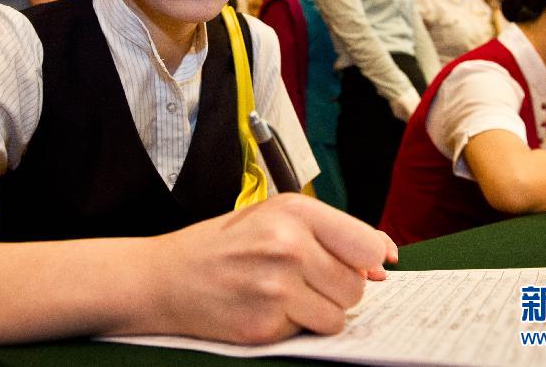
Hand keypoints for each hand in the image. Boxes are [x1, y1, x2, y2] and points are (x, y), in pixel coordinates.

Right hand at [147, 194, 396, 343]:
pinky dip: (293, 327)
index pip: (366, 244)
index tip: (369, 265)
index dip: (370, 259)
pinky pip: (308, 334)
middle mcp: (288, 245)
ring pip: (338, 315)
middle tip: (303, 279)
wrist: (162, 277)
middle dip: (337, 288)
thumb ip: (329, 232)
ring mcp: (276, 287)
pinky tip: (264, 308)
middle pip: (356, 285)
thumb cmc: (220, 245)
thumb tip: (382, 258)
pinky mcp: (265, 325)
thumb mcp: (273, 217)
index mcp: (294, 211)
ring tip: (283, 294)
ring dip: (319, 311)